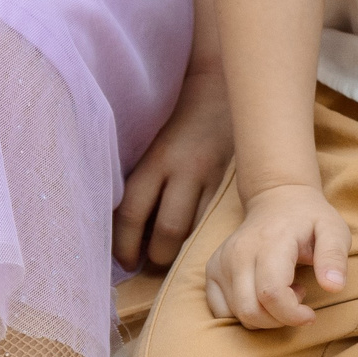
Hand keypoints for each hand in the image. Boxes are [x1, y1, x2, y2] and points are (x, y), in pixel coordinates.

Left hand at [114, 64, 232, 272]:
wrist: (219, 92)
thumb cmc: (178, 126)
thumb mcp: (153, 151)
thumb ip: (143, 185)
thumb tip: (128, 233)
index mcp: (155, 160)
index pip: (131, 213)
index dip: (124, 246)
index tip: (125, 261)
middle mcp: (184, 169)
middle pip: (167, 228)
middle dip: (157, 257)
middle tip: (151, 264)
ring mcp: (212, 176)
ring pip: (196, 229)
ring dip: (183, 252)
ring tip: (175, 259)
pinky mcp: (233, 181)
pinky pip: (217, 220)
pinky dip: (205, 237)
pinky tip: (199, 242)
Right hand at [202, 182, 349, 329]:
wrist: (277, 200)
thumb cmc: (309, 219)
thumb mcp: (334, 230)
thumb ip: (334, 257)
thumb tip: (334, 287)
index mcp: (270, 242)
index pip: (271, 294)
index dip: (292, 314)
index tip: (310, 314)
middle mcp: (239, 253)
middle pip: (250, 310)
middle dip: (279, 319)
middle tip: (298, 298)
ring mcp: (221, 262)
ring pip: (236, 314)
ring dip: (264, 316)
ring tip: (284, 290)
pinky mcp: (212, 270)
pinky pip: (221, 311)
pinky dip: (244, 313)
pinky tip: (262, 295)